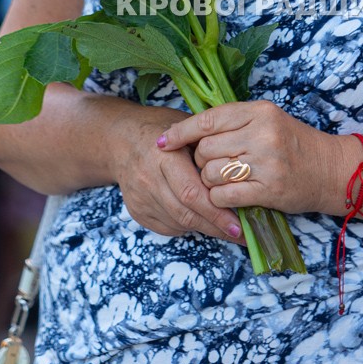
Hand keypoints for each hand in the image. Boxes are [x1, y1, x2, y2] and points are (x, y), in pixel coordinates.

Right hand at [105, 103, 244, 242]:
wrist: (122, 140)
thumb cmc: (162, 129)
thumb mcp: (185, 127)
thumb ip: (207, 147)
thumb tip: (240, 172)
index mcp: (163, 156)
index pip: (191, 192)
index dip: (216, 211)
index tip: (239, 224)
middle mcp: (148, 179)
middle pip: (185, 213)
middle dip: (215, 227)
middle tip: (241, 236)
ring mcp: (140, 198)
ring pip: (178, 223)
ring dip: (205, 229)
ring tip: (228, 231)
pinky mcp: (137, 211)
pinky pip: (168, 227)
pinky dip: (188, 227)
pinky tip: (202, 221)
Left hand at [156, 100, 350, 215]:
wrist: (329, 169)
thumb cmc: (293, 144)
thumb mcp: (267, 120)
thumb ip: (233, 122)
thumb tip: (190, 133)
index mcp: (259, 111)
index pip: (208, 120)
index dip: (181, 132)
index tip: (163, 141)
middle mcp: (262, 133)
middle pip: (205, 149)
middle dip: (200, 161)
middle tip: (212, 165)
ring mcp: (266, 162)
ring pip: (212, 173)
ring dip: (209, 181)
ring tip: (223, 180)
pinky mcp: (269, 189)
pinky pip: (225, 195)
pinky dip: (219, 198)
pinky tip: (227, 196)